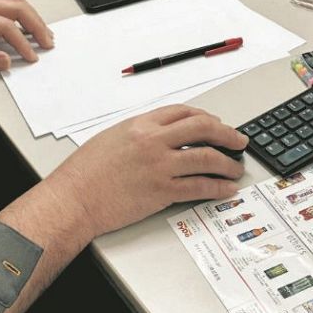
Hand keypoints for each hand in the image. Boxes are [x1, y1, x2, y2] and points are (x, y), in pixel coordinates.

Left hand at [0, 0, 53, 70]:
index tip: (31, 57)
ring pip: (14, 2)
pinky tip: (27, 28)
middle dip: (36, 25)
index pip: (6, 26)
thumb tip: (6, 61)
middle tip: (48, 42)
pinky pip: (7, 5)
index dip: (22, 43)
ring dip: (32, 18)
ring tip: (43, 35)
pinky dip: (22, 16)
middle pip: (17, 7)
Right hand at [49, 105, 247, 238]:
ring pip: (207, 158)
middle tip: (239, 140)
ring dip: (228, 163)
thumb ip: (138, 135)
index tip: (215, 123)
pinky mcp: (162, 191)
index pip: (182, 112)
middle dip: (227, 134)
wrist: (73, 199)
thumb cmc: (84, 173)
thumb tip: (159, 137)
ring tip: (236, 168)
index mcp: (140, 125)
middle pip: (202, 129)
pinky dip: (217, 188)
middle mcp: (153, 141)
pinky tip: (225, 189)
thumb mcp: (111, 139)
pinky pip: (199, 187)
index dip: (204, 117)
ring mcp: (159, 166)